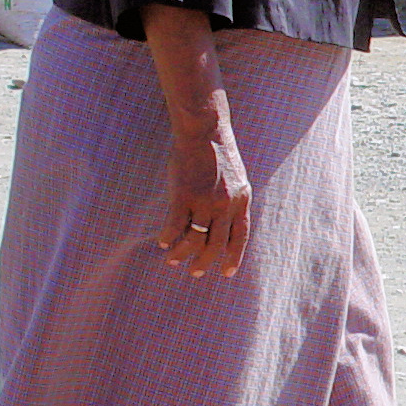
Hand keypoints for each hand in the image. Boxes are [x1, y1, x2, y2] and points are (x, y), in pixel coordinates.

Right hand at [157, 113, 251, 278]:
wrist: (204, 133)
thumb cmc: (218, 154)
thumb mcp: (237, 179)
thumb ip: (234, 201)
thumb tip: (227, 224)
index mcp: (241, 202)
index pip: (240, 238)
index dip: (233, 258)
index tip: (226, 273)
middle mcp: (225, 206)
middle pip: (216, 245)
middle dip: (205, 263)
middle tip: (195, 272)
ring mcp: (204, 202)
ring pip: (194, 241)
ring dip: (183, 255)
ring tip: (174, 260)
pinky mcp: (183, 197)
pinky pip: (174, 226)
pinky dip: (168, 238)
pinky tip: (163, 242)